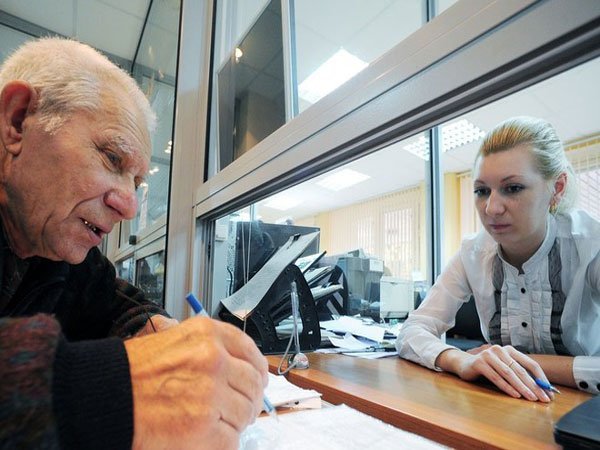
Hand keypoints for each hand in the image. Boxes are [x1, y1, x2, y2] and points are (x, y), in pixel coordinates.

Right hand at [124, 316, 267, 448]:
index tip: (257, 379)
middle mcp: (212, 359)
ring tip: (214, 423)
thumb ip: (208, 348)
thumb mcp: (173, 340)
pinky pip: (231, 440)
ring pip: (245, 413)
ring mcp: (210, 393)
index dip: (257, 369)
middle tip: (236, 409)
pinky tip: (206, 438)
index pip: (250, 351)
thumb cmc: (132, 372)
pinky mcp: (202, 427)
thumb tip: (240, 367)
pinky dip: (222, 443)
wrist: (102, 396)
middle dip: (247, 400)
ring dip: (233, 422)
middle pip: (253, 384)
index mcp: (206, 334)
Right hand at [437, 345, 552, 401]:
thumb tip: (540, 389)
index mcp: (509, 350)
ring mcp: (488, 355)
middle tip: (543, 398)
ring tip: (531, 398)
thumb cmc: (487, 368)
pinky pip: (496, 377)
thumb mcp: (504, 368)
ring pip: (509, 373)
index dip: (541, 379)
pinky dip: (506, 387)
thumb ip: (518, 374)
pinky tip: (515, 395)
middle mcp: (500, 350)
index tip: (549, 392)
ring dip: (522, 387)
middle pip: (520, 370)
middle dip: (534, 386)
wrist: (463, 364)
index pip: (530, 364)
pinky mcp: (479, 362)